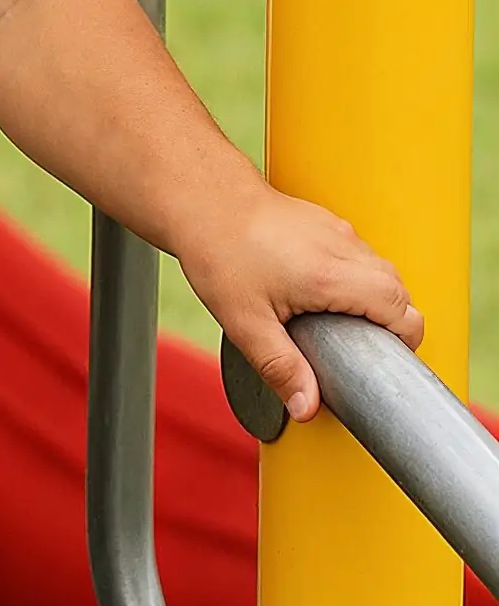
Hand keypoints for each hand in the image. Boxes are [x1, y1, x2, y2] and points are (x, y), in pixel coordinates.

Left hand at [179, 188, 421, 423]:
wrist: (200, 198)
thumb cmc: (218, 252)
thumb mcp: (244, 320)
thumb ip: (280, 366)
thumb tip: (306, 408)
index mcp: (334, 275)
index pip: (404, 311)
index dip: (404, 341)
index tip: (382, 360)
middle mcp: (345, 248)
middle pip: (399, 292)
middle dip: (390, 323)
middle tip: (356, 347)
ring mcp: (338, 230)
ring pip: (381, 270)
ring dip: (373, 298)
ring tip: (336, 323)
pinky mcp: (326, 221)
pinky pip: (359, 254)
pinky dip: (354, 276)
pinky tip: (319, 292)